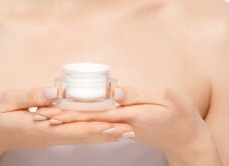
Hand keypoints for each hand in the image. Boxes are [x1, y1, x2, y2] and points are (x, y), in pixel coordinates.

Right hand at [0, 86, 134, 159]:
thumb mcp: (6, 100)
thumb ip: (31, 96)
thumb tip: (55, 91)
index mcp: (38, 126)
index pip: (72, 127)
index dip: (95, 124)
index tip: (115, 121)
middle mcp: (48, 135)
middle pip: (83, 134)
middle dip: (108, 131)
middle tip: (132, 127)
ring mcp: (49, 137)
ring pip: (81, 137)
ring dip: (104, 134)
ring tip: (126, 130)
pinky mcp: (49, 134)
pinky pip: (74, 134)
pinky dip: (92, 132)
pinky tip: (104, 129)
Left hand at [33, 86, 220, 163]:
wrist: (189, 138)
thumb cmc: (181, 113)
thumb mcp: (165, 97)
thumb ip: (138, 95)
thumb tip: (113, 92)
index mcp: (131, 115)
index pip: (96, 112)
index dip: (73, 111)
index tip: (52, 109)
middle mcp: (122, 125)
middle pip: (87, 121)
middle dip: (62, 118)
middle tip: (39, 115)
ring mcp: (122, 128)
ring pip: (91, 125)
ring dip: (68, 122)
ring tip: (46, 118)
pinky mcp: (124, 128)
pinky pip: (99, 126)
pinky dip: (83, 124)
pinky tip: (70, 122)